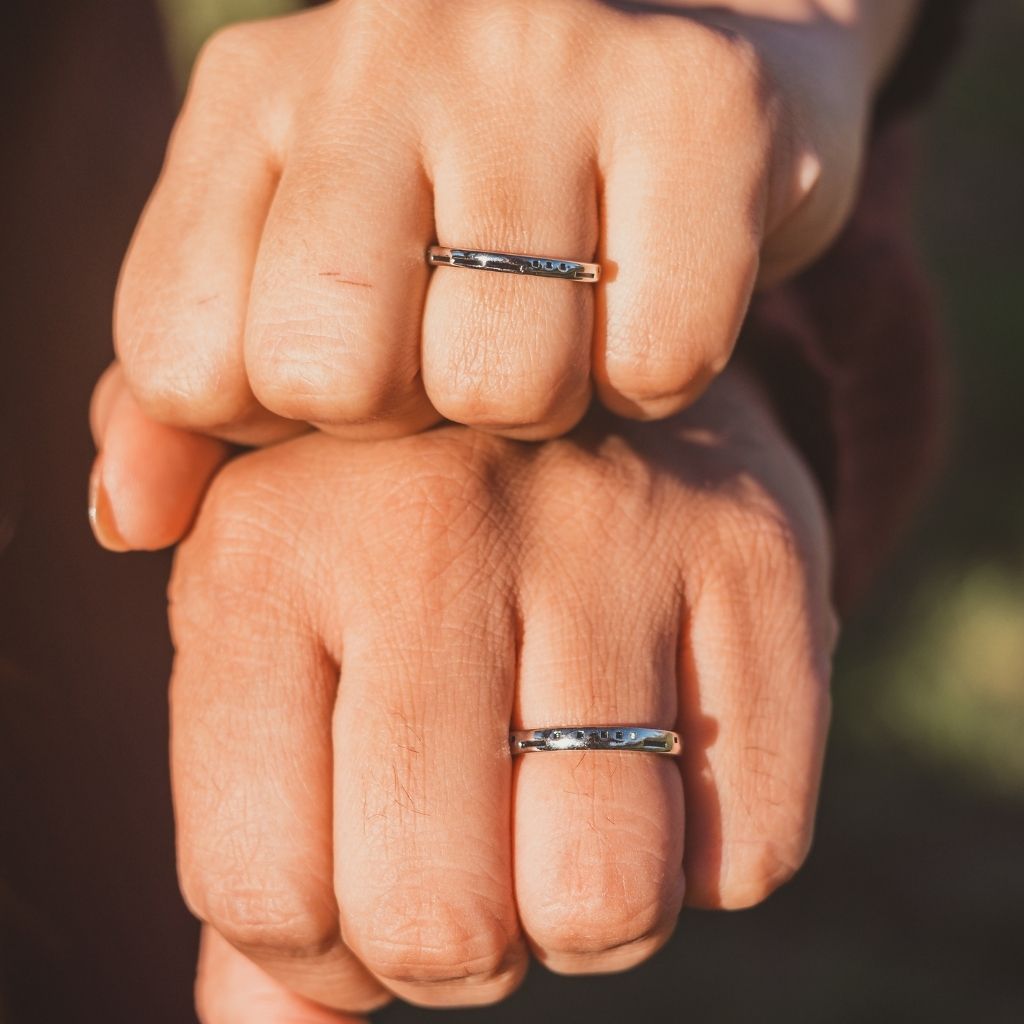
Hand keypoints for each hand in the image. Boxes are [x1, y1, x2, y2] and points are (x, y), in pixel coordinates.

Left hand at [111, 0, 914, 454]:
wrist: (673, 77)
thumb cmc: (470, 217)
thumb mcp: (302, 281)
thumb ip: (195, 396)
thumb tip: (127, 523)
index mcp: (253, 102)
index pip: (182, 359)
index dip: (278, 416)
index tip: (362, 366)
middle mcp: (378, 51)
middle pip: (331, 376)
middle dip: (412, 412)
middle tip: (467, 347)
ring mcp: (543, 60)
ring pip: (502, 386)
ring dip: (544, 399)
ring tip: (565, 324)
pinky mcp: (700, 102)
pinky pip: (654, 363)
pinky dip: (655, 379)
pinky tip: (650, 303)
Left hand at [168, 367, 835, 1016]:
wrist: (555, 362)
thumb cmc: (392, 532)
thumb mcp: (278, 634)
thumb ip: (249, 832)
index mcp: (265, 553)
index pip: (265, 888)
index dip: (319, 950)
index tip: (355, 897)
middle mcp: (431, 527)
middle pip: (441, 919)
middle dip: (454, 951)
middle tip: (467, 871)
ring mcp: (609, 531)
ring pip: (606, 898)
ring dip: (579, 913)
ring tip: (557, 818)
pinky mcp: (756, 553)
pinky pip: (751, 845)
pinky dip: (701, 856)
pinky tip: (658, 760)